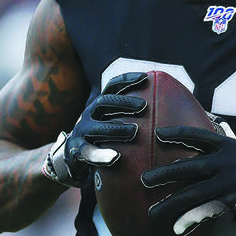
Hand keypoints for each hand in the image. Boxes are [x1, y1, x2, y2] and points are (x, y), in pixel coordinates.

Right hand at [43, 72, 146, 186]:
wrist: (72, 158)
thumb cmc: (101, 139)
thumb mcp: (111, 122)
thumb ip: (130, 116)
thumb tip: (164, 112)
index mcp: (99, 106)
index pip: (111, 87)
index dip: (126, 80)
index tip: (145, 78)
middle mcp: (88, 115)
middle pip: (104, 102)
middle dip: (124, 102)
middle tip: (144, 106)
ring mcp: (81, 132)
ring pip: (97, 128)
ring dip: (116, 128)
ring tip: (134, 131)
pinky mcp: (76, 150)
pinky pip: (88, 152)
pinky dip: (101, 155)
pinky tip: (115, 157)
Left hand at [141, 125, 235, 234]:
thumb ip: (218, 140)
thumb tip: (202, 118)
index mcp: (227, 145)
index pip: (198, 135)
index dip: (177, 134)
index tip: (157, 135)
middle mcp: (229, 160)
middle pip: (191, 166)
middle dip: (164, 174)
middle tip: (143, 180)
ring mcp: (232, 181)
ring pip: (194, 193)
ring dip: (171, 203)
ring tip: (152, 212)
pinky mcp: (235, 200)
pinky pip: (208, 210)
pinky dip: (192, 219)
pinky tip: (177, 227)